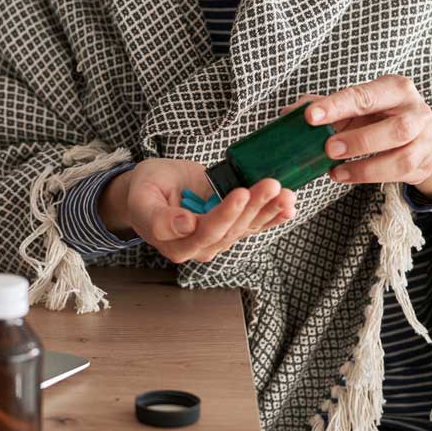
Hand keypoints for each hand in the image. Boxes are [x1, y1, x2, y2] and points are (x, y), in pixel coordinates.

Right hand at [97, 157, 296, 263]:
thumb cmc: (146, 190)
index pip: (206, 229)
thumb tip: (186, 225)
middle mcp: (200, 246)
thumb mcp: (142, 197)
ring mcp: (216, 239)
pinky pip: (252, 225)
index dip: (226, 213)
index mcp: (176, 242)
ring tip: (286, 194)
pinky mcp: (229, 228)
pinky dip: (272, 217)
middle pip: (232, 229)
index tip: (240, 192)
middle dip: (254, 206)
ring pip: (245, 227)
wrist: (153, 191)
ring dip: (268, 211)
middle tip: (271, 185)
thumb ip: (160, 217)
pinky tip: (288, 208)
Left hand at [303, 74, 431, 198]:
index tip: (310, 116)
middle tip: (328, 148)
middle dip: (359, 141)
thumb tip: (288, 114)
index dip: (336, 106)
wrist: (422, 135)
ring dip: (365, 166)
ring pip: (402, 157)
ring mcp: (425, 140)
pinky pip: (401, 174)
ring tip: (335, 170)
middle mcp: (417, 112)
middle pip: (396, 128)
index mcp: (396, 89)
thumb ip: (324, 106)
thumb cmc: (381, 116)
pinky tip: (346, 175)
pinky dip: (371, 177)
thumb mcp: (356, 105)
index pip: (365, 96)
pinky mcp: (425, 163)